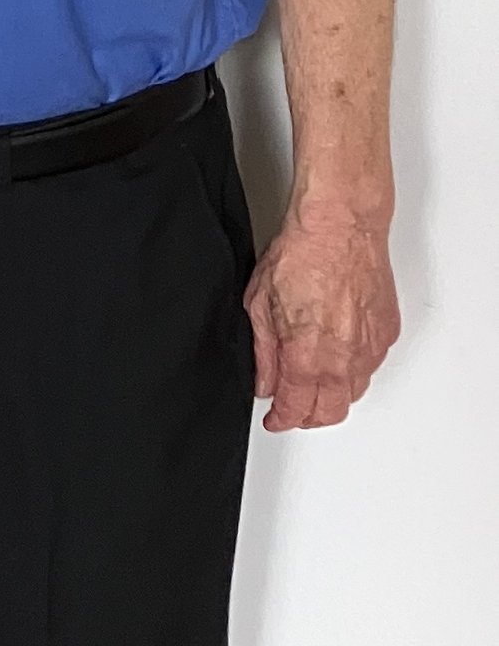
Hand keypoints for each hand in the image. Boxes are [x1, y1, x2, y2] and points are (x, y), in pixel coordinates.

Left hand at [246, 207, 398, 431]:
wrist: (341, 225)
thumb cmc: (302, 252)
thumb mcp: (259, 303)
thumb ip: (263, 351)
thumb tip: (264, 382)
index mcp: (307, 354)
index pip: (296, 408)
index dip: (281, 420)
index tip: (274, 419)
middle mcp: (343, 357)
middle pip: (330, 412)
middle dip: (308, 417)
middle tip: (292, 409)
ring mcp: (370, 346)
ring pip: (353, 392)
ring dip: (332, 395)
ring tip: (312, 383)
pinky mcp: (387, 332)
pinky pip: (371, 367)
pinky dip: (353, 371)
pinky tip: (337, 358)